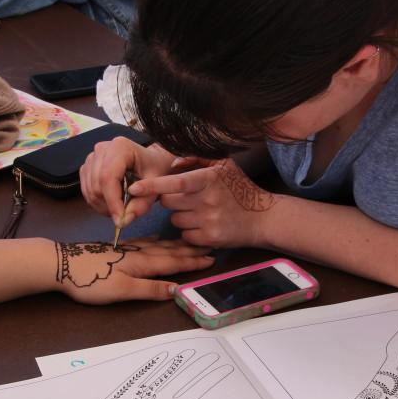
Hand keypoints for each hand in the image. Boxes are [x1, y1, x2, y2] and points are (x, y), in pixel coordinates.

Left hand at [53, 238, 213, 303]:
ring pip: (158, 245)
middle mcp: (138, 253)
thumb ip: (149, 289)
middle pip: (169, 251)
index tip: (211, 259)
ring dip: (175, 245)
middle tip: (208, 247)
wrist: (61, 264)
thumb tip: (176, 290)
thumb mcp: (122, 290)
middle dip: (189, 250)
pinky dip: (156, 241)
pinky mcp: (116, 248)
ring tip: (190, 242)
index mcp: (142, 263)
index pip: (174, 262)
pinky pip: (144, 242)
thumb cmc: (91, 280)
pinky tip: (157, 240)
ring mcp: (127, 249)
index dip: (193, 262)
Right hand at [79, 139, 175, 225]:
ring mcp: (92, 158)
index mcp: (120, 147)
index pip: (108, 177)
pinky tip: (112, 202)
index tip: (120, 220)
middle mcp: (102, 150)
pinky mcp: (87, 168)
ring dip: (104, 206)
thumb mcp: (157, 185)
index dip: (112, 201)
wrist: (150, 160)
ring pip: (90, 191)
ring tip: (121, 208)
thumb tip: (124, 220)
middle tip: (126, 214)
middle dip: (110, 206)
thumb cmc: (155, 168)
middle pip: (97, 185)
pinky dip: (98, 202)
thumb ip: (142, 203)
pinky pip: (87, 191)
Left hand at [130, 157, 276, 247]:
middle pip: (169, 202)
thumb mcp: (224, 165)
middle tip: (187, 198)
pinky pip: (185, 235)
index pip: (176, 182)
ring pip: (175, 220)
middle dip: (171, 200)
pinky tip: (204, 225)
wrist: (264, 218)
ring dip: (181, 216)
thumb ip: (197, 159)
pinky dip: (190, 232)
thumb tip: (172, 162)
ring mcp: (209, 221)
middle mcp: (208, 200)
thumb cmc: (240, 188)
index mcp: (209, 179)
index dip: (153, 185)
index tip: (133, 187)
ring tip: (200, 212)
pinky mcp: (210, 239)